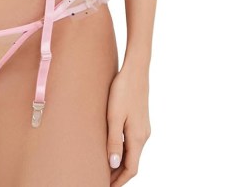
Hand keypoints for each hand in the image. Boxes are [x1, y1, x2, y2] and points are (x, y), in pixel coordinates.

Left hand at [107, 64, 150, 185]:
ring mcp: (143, 128)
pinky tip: (112, 147)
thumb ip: (114, 140)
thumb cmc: (122, 91)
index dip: (119, 181)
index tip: (105, 186)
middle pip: (132, 163)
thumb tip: (114, 165)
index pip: (131, 169)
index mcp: (138, 137)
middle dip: (119, 175)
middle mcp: (143, 135)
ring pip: (133, 153)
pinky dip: (123, 151)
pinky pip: (132, 142)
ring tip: (104, 167)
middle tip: (101, 180)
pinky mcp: (140, 120)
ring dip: (120, 163)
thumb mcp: (114, 116)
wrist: (135, 70)